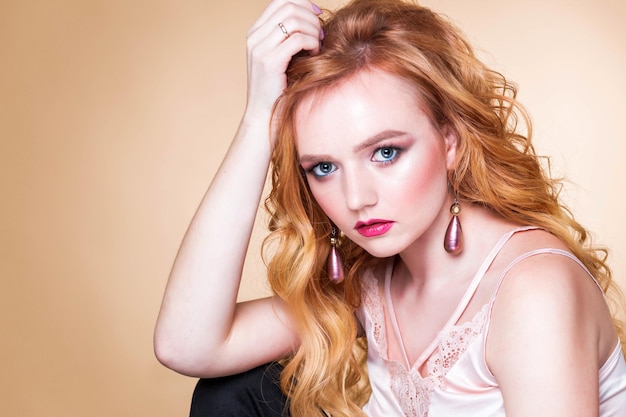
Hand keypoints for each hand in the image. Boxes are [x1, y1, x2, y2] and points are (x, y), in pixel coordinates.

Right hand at [244, 0, 322, 142]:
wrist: (263, 115)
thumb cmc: (277, 89)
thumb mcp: (281, 57)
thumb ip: (288, 37)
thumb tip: (313, 17)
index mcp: (255, 33)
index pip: (281, 1)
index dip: (303, 2)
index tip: (318, 14)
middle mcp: (254, 37)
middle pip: (289, 7)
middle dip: (311, 17)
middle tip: (321, 34)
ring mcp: (260, 49)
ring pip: (295, 20)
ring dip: (313, 30)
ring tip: (318, 45)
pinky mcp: (270, 62)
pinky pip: (297, 39)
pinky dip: (312, 43)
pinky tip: (314, 54)